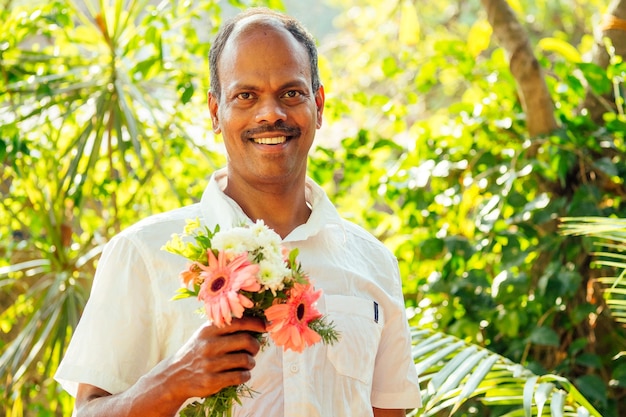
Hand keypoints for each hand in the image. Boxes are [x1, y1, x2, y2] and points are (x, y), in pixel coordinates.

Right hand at [73, 317, 265, 416]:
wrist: (174, 376)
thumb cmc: (197, 351)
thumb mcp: (205, 334)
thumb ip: (225, 327)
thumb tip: (255, 321)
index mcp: (209, 330)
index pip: (239, 322)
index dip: (256, 323)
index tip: (266, 326)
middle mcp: (209, 345)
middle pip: (246, 341)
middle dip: (255, 346)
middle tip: (254, 349)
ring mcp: (210, 364)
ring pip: (246, 360)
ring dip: (251, 362)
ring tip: (247, 363)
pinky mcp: (212, 381)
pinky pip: (240, 377)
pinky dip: (245, 375)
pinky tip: (242, 374)